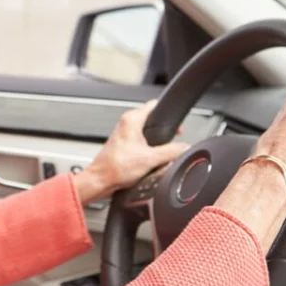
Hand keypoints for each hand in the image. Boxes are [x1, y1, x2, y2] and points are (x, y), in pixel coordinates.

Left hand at [74, 100, 189, 204]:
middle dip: (164, 129)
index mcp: (132, 119)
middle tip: (173, 139)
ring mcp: (123, 133)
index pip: (154, 105)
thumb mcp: (151, 159)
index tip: (178, 123)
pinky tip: (151, 158)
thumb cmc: (116, 167)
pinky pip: (141, 141)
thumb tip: (184, 148)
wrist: (101, 180)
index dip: (168, 113)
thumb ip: (171, 151)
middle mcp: (126, 123)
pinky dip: (148, 147)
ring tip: (162, 151)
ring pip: (146, 131)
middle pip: (152, 119)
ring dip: (156, 140)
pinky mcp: (123, 144)